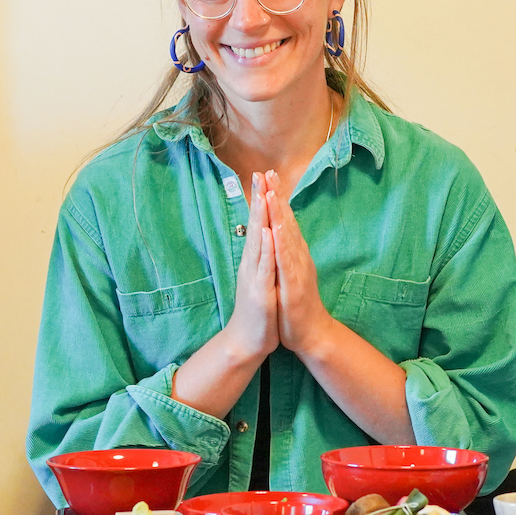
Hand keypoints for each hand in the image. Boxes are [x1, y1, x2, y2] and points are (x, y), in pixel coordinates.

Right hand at [219, 170, 279, 364]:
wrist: (247, 341)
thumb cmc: (257, 310)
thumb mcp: (261, 279)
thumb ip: (262, 258)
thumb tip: (264, 236)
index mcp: (255, 259)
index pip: (258, 224)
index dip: (261, 201)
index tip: (264, 176)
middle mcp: (252, 263)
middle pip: (255, 226)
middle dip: (259, 199)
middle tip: (260, 173)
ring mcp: (254, 276)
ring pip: (258, 241)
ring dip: (260, 217)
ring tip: (263, 194)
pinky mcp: (259, 290)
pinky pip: (263, 265)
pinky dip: (265, 248)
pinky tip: (267, 231)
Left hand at [265, 172, 335, 359]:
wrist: (311, 334)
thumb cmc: (297, 304)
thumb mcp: (289, 273)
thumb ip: (286, 252)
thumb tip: (281, 232)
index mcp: (293, 253)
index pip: (283, 221)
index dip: (276, 198)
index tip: (268, 176)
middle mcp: (297, 257)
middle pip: (286, 222)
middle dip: (277, 197)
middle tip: (269, 173)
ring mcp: (296, 270)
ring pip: (287, 238)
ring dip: (279, 215)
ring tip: (271, 193)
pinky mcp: (294, 285)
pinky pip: (286, 262)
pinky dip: (281, 244)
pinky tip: (276, 229)